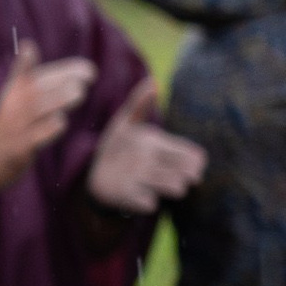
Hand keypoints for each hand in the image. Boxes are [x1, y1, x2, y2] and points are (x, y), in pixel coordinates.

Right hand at [0, 40, 95, 191]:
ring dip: (65, 98)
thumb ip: (27, 74)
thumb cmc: (11, 123)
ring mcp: (17, 126)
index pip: (23, 72)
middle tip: (90, 76)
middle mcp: (13, 106)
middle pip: (40, 88)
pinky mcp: (22, 145)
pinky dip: (54, 126)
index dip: (28, 62)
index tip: (33, 49)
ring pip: (43, 107)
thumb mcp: (14, 97)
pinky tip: (59, 123)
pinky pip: (42, 132)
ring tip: (81, 93)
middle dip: (67, 79)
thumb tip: (38, 49)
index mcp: (12, 92)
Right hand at [86, 77, 206, 213]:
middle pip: (189, 175)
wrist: (90, 180)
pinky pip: (152, 204)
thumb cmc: (117, 150)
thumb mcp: (125, 124)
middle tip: (169, 177)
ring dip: (168, 192)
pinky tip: (136, 195)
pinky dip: (147, 203)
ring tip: (155, 186)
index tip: (183, 166)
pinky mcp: (125, 196)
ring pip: (176, 189)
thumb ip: (140, 103)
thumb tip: (153, 81)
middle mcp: (142, 156)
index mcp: (149, 138)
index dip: (195, 165)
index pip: (196, 157)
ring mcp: (133, 176)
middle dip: (184, 179)